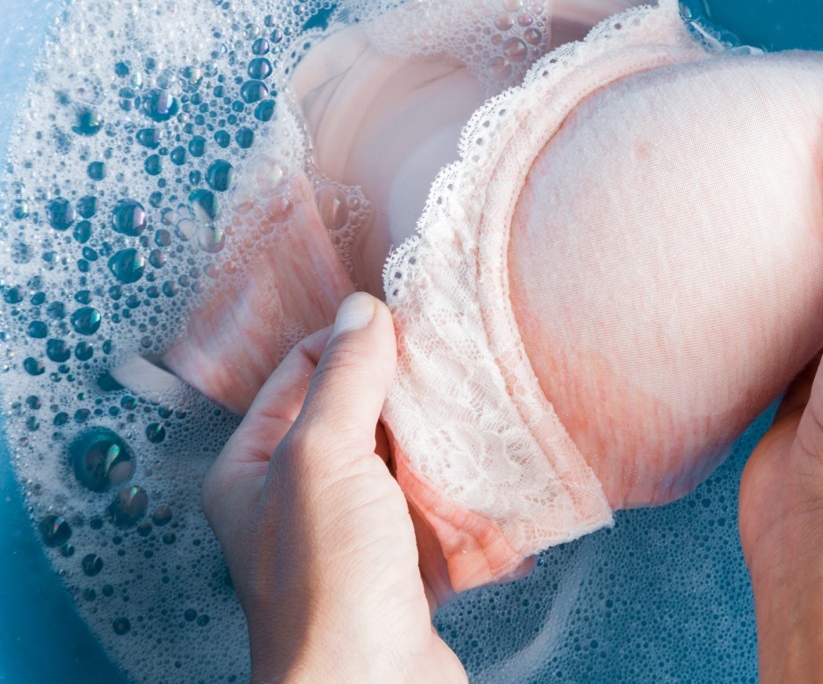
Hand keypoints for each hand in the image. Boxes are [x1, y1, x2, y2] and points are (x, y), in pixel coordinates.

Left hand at [202, 293, 465, 683]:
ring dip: (440, 441)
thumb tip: (361, 309)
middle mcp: (296, 502)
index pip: (300, 374)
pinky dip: (465, 496)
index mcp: (253, 471)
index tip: (403, 320)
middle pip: (356, 417)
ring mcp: (350, 538)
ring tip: (480, 406)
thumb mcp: (324, 460)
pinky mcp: (400, 570)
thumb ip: (344, 381)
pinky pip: (435, 514)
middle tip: (451, 357)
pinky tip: (495, 474)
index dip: (350, 342)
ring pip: (400, 463)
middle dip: (405, 390)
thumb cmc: (328, 586)